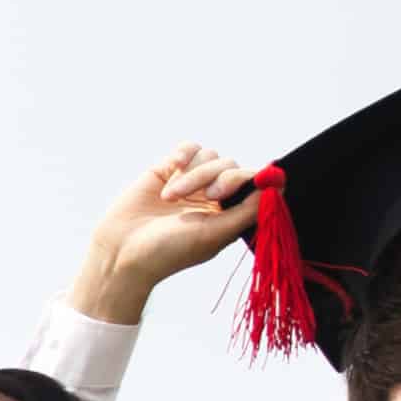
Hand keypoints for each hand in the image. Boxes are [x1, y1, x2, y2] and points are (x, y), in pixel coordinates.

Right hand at [72, 143, 257, 325]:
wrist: (122, 252)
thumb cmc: (169, 252)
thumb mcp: (215, 234)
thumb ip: (248, 211)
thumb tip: (278, 186)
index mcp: (229, 214)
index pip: (253, 184)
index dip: (254, 178)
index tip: (256, 179)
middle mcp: (213, 196)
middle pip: (230, 166)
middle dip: (219, 178)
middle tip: (209, 197)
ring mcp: (191, 181)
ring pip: (209, 156)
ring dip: (193, 174)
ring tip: (171, 197)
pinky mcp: (168, 170)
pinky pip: (188, 148)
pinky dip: (183, 154)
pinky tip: (172, 168)